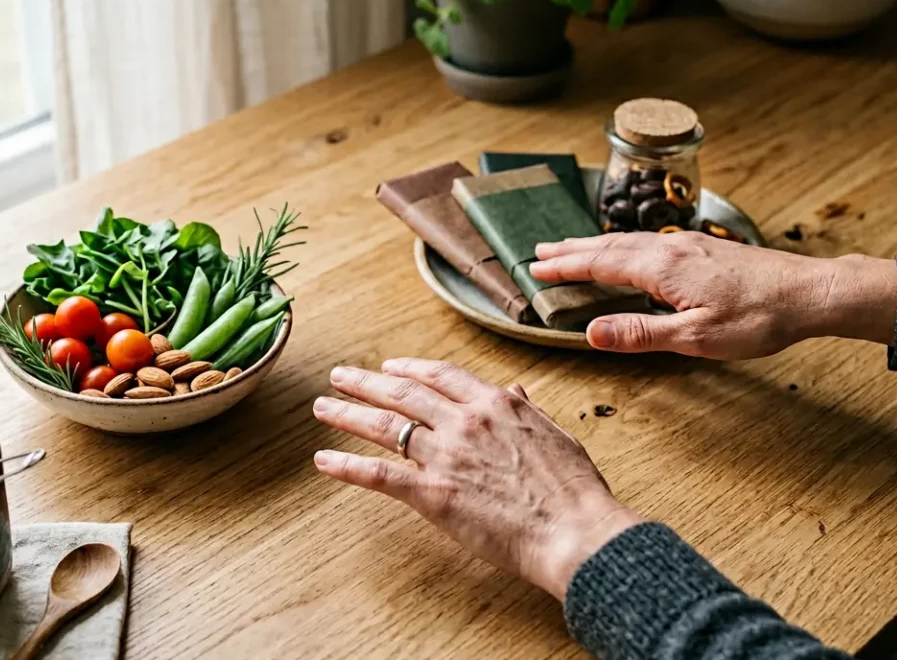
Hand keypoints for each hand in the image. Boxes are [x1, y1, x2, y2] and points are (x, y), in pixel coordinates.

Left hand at [312, 359, 640, 600]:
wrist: (574, 530)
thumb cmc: (574, 490)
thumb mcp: (555, 435)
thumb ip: (526, 411)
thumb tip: (514, 391)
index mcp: (496, 403)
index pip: (440, 375)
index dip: (410, 368)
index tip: (390, 366)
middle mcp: (465, 421)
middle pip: (404, 392)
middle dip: (367, 381)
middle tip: (341, 376)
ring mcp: (446, 456)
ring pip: (385, 426)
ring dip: (348, 414)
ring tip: (323, 407)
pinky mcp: (433, 494)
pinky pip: (379, 474)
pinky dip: (346, 465)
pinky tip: (324, 460)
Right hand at [529, 232, 896, 359]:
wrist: (810, 292)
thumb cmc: (759, 317)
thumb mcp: (695, 337)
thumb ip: (640, 333)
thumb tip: (591, 332)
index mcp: (662, 268)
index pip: (601, 265)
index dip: (567, 268)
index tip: (537, 269)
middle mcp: (670, 248)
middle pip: (609, 245)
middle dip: (572, 250)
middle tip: (541, 251)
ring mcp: (688, 245)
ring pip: (629, 240)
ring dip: (595, 245)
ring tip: (573, 248)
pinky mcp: (705, 249)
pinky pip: (649, 241)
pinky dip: (624, 245)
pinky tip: (629, 252)